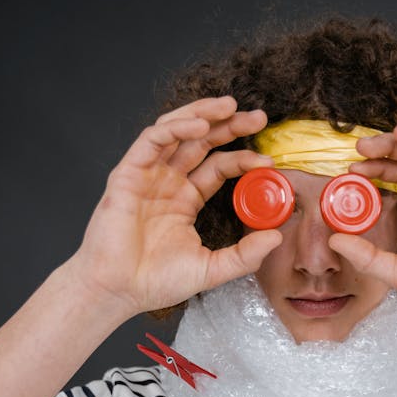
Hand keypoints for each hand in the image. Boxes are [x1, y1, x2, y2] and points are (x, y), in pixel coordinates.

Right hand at [69, 97, 281, 318]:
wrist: (119, 290)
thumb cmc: (156, 282)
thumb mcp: (211, 269)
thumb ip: (244, 255)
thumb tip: (277, 237)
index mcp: (185, 200)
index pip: (218, 168)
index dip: (242, 160)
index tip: (268, 161)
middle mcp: (167, 182)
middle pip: (202, 143)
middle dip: (230, 126)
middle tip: (259, 118)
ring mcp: (148, 175)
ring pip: (178, 131)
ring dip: (204, 114)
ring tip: (231, 106)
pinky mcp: (128, 173)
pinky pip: (153, 140)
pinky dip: (176, 127)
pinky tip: (200, 124)